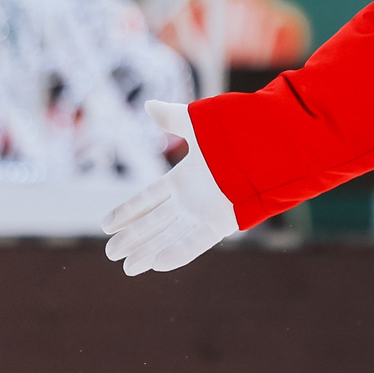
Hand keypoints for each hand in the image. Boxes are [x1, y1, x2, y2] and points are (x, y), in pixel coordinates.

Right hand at [102, 99, 239, 275]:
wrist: (268, 146)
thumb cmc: (234, 133)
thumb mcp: (197, 125)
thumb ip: (172, 118)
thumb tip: (148, 104)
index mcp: (184, 178)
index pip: (148, 199)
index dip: (128, 211)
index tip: (106, 225)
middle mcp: (192, 199)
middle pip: (155, 223)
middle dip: (133, 238)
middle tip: (110, 253)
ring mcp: (205, 213)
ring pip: (170, 237)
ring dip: (148, 251)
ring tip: (127, 268)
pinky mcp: (220, 224)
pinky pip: (195, 243)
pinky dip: (177, 254)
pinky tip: (156, 264)